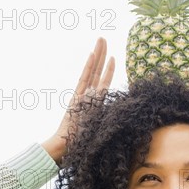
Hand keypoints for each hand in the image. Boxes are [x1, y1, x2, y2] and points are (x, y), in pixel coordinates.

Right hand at [41, 38, 114, 164]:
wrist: (65, 150)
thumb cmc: (83, 145)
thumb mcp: (100, 130)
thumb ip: (106, 121)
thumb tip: (123, 119)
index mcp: (93, 103)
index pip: (102, 81)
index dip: (108, 69)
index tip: (112, 56)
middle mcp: (87, 96)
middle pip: (96, 71)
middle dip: (101, 54)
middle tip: (103, 38)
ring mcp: (82, 95)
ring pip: (92, 71)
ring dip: (98, 54)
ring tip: (101, 39)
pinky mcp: (77, 98)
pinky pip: (85, 79)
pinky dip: (89, 67)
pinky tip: (92, 54)